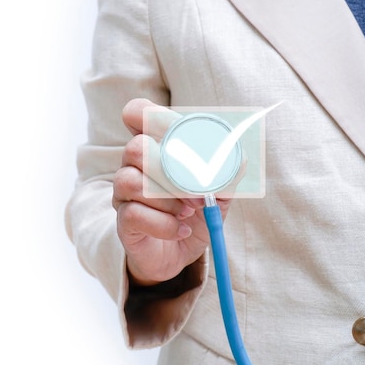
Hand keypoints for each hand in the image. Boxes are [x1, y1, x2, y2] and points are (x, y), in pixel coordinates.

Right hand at [112, 99, 236, 286]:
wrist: (180, 252)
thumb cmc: (195, 212)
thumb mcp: (219, 191)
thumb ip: (227, 172)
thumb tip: (240, 158)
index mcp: (155, 146)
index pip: (137, 112)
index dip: (152, 115)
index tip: (177, 135)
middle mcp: (132, 165)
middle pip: (135, 148)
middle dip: (172, 171)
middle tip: (198, 193)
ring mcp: (123, 193)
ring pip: (131, 181)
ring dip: (167, 199)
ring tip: (189, 212)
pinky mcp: (123, 221)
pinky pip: (134, 214)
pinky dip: (165, 224)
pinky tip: (180, 230)